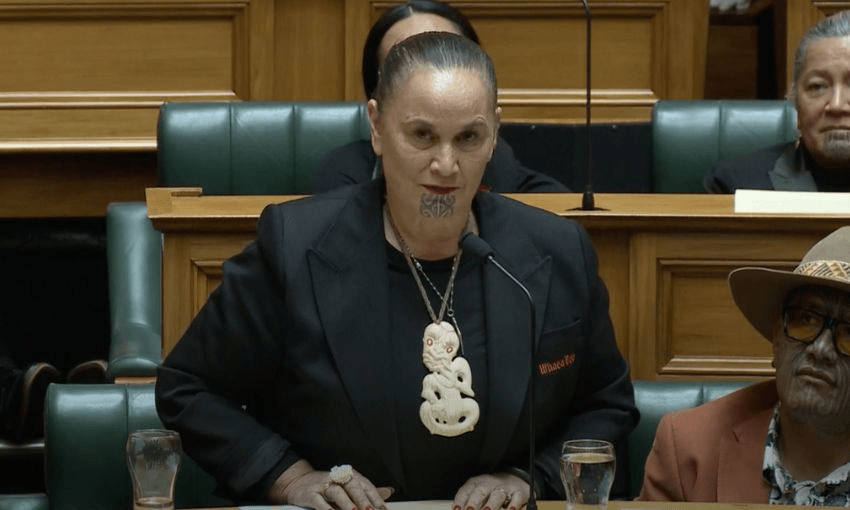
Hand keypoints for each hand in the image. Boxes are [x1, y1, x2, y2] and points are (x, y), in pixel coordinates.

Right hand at [277, 464, 392, 509]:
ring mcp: (322, 485)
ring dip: (346, 503)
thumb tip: (389, 492)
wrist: (297, 482)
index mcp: (348, 475)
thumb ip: (366, 491)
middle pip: (352, 486)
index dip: (375, 496)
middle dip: (362, 499)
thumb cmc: (327, 487)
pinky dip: (326, 508)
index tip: (382, 508)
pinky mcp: (309, 494)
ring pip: (336, 492)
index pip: (364, 484)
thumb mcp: (347, 486)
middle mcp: (336, 478)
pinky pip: (318, 501)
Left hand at [453, 473, 529, 509]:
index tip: (457, 509)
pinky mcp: (519, 492)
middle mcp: (489, 484)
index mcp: (476, 484)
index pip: (465, 491)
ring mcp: (504, 488)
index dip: (460, 501)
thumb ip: (467, 502)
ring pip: (497, 495)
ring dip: (491, 504)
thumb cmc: (490, 491)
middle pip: (480, 491)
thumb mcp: (477, 494)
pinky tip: (511, 509)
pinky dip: (514, 504)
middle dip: (474, 502)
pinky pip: (516, 497)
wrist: (514, 480)